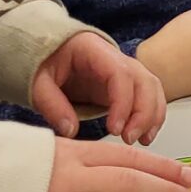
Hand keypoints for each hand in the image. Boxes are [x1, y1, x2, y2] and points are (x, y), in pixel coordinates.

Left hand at [31, 31, 165, 142]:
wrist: (47, 52)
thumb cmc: (44, 61)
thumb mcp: (37, 81)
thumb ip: (51, 103)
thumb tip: (70, 130)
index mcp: (94, 50)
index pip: (120, 74)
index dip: (122, 102)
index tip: (114, 128)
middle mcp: (116, 58)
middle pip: (145, 81)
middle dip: (144, 112)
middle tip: (129, 138)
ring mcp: (124, 71)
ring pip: (152, 89)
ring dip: (152, 116)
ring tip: (141, 140)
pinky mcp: (126, 85)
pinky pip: (149, 98)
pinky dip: (152, 117)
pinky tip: (144, 136)